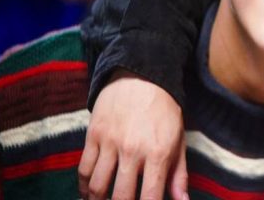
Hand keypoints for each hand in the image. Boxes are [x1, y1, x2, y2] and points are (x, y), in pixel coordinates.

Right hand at [78, 70, 187, 199]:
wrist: (140, 76)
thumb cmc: (164, 111)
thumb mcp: (178, 140)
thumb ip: (179, 174)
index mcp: (158, 153)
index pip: (150, 197)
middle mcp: (133, 150)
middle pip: (121, 196)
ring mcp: (110, 143)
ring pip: (98, 186)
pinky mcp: (93, 135)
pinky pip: (84, 169)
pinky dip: (84, 186)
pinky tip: (88, 194)